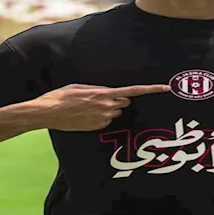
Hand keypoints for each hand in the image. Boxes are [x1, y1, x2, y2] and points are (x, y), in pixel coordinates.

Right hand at [27, 83, 171, 130]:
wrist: (47, 113)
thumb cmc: (61, 96)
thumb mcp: (80, 86)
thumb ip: (98, 89)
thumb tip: (107, 93)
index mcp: (104, 93)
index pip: (134, 91)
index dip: (152, 90)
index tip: (166, 88)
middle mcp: (106, 107)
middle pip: (125, 102)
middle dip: (119, 100)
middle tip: (102, 98)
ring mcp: (102, 119)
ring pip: (115, 112)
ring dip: (108, 109)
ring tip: (88, 107)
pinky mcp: (96, 128)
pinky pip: (106, 121)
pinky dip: (100, 117)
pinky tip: (84, 115)